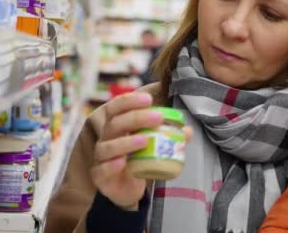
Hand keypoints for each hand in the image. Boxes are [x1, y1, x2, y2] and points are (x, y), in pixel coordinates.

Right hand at [90, 92, 192, 208]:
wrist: (126, 188)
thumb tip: (187, 131)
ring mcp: (101, 158)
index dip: (130, 101)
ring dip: (126, 142)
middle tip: (158, 117)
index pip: (117, 107)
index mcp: (117, 126)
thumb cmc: (137, 159)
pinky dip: (111, 165)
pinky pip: (102, 169)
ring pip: (108, 146)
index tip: (149, 99)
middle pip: (115, 123)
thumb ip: (168, 136)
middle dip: (136, 118)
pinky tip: (122, 162)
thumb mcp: (152, 146)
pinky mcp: (101, 176)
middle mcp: (107, 139)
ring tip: (145, 140)